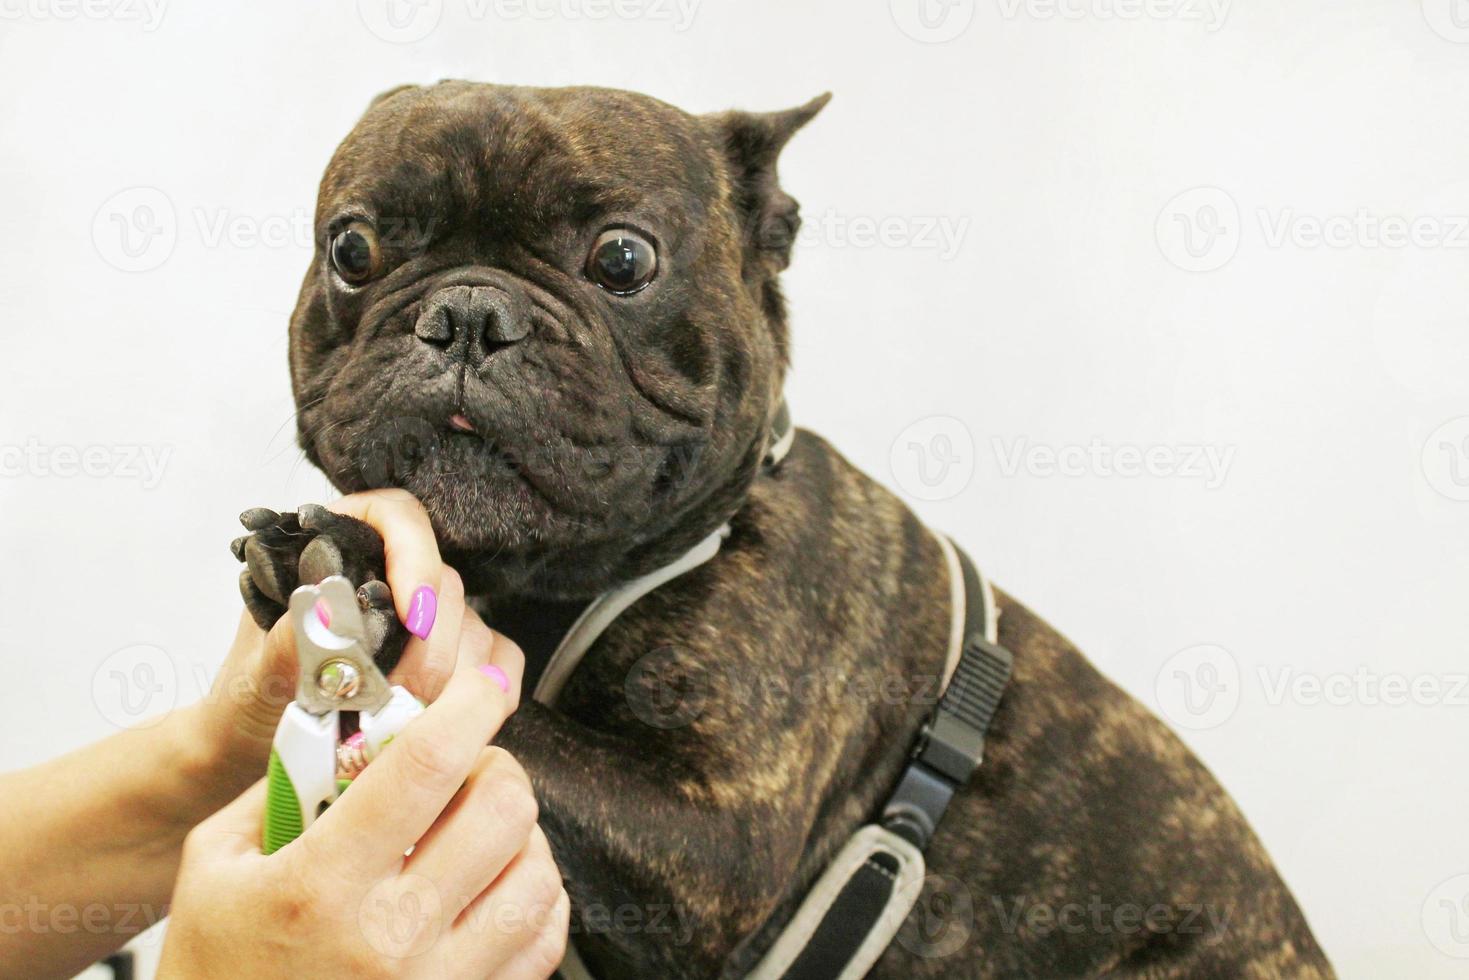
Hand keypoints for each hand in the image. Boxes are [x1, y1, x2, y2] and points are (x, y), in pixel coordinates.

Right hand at [158, 610, 566, 978]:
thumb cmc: (215, 969)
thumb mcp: (213, 865)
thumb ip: (285, 786)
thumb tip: (360, 725)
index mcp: (318, 885)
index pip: (426, 765)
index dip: (469, 707)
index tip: (482, 686)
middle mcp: (387, 937)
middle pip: (502, 811)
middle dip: (495, 768)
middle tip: (470, 769)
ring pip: (536, 875)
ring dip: (520, 834)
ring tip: (483, 830)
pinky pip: (543, 940)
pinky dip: (535, 898)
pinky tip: (498, 885)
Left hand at [191, 490, 487, 799]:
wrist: (254, 753)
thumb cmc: (249, 702)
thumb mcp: (255, 674)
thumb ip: (291, 641)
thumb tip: (334, 611)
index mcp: (336, 551)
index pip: (395, 517)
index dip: (415, 555)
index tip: (413, 611)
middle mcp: (389, 578)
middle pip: (443, 580)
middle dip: (430, 643)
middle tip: (400, 694)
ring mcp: (427, 621)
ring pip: (474, 625)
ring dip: (453, 677)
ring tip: (407, 720)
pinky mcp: (455, 661)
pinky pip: (499, 659)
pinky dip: (490, 690)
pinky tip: (458, 719)